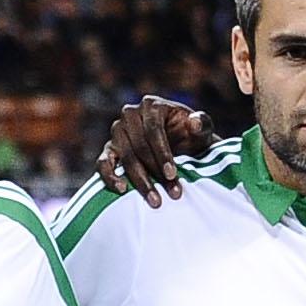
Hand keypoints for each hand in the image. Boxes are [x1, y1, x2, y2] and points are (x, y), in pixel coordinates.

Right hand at [93, 96, 210, 204]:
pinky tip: (122, 189)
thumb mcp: (202, 129)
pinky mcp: (110, 149)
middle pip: (139, 146)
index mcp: (151, 105)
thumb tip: (194, 122)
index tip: (172, 174)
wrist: (181, 147)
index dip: (162, 153)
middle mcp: (130, 114)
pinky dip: (109, 176)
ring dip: (139, 180)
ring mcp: (117, 131)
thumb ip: (202, 124)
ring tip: (155, 200)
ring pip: (125, 157)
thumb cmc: (191, 137)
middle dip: (155, 172)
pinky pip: (103, 162)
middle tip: (173, 193)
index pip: (153, 129)